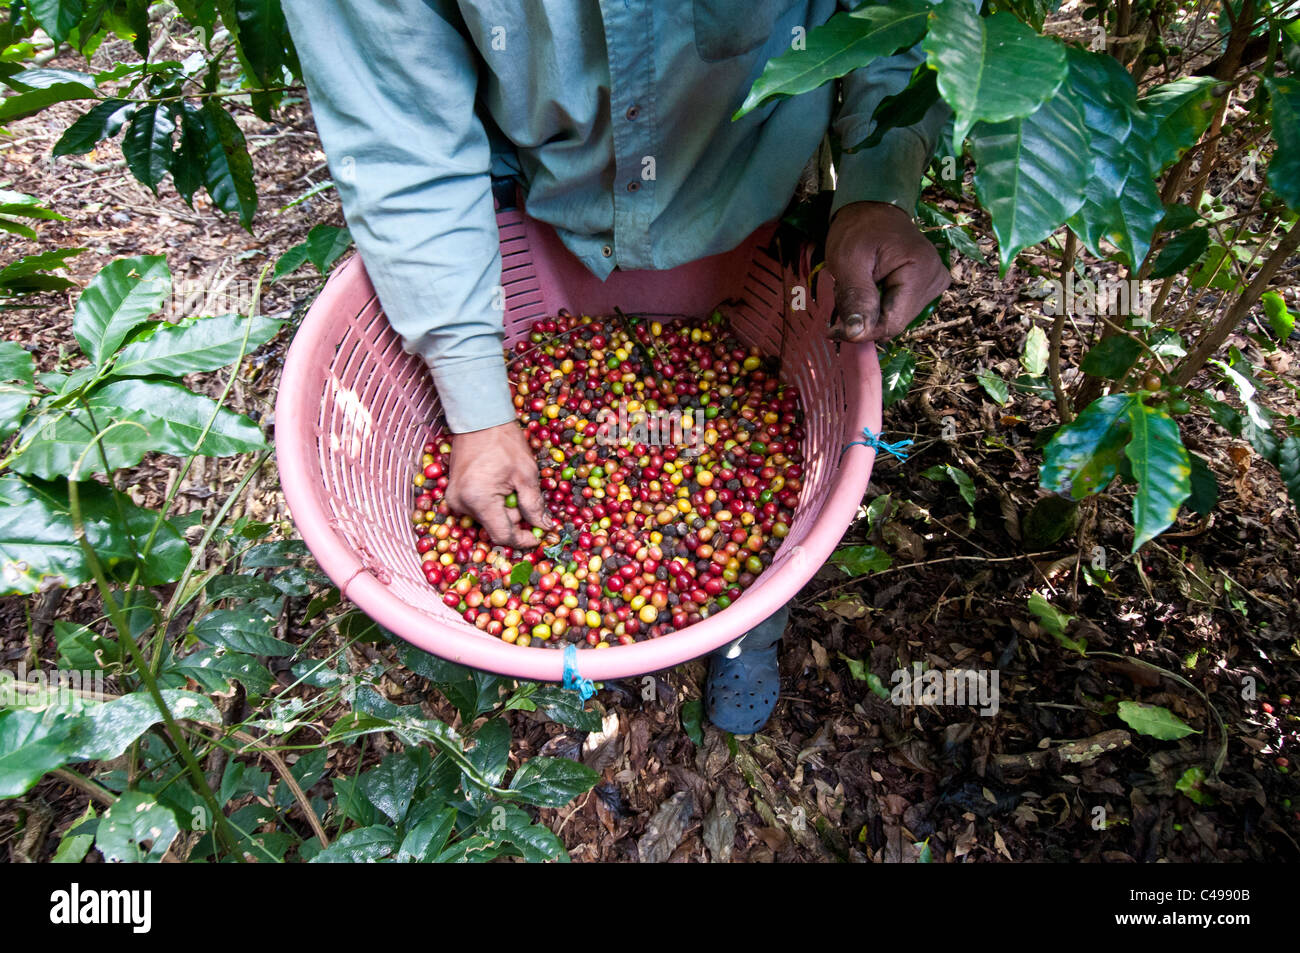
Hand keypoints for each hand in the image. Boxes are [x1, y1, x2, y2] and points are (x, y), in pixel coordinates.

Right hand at [444, 421, 553, 549]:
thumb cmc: (504, 443)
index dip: (523, 540)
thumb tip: (544, 527)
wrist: (479, 420)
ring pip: (488, 518)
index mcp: (479, 500)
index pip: (502, 535)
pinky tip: (500, 484)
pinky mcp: (454, 493)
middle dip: (515, 517)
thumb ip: (534, 505)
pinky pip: (479, 508)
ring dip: (505, 508)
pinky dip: (494, 502)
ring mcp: (454, 499)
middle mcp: (461, 504)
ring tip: (511, 484)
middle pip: (495, 527)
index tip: (539, 536)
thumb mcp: (526, 474)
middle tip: (525, 493)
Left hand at [824, 200, 950, 342]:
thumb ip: (855, 298)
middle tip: (844, 294)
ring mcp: (935, 283)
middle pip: (895, 323)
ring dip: (871, 313)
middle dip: (865, 319)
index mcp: (920, 271)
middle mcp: (936, 279)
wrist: (873, 208)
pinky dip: (879, 307)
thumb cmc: (858, 229)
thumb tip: (856, 334)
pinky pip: (900, 310)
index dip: (862, 331)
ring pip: (896, 319)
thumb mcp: (849, 261)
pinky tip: (871, 288)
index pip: (892, 323)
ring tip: (859, 286)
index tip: (833, 329)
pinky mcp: (928, 286)